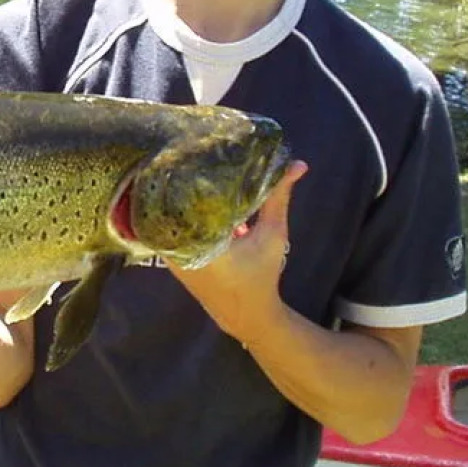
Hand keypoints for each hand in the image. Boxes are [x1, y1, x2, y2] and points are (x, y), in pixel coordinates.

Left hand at [168, 160, 307, 344]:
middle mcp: (179, 244)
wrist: (246, 314)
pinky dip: (185, 214)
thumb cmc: (261, 275)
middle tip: (199, 156)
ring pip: (174, 213)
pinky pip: (173, 227)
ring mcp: (170, 252)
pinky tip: (197, 198)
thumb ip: (279, 198)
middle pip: (177, 200)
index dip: (194, 172)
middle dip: (189, 181)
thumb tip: (297, 164)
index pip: (189, 194)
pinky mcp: (170, 257)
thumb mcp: (272, 234)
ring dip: (186, 198)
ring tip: (198, 172)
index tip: (201, 152)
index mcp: (202, 240)